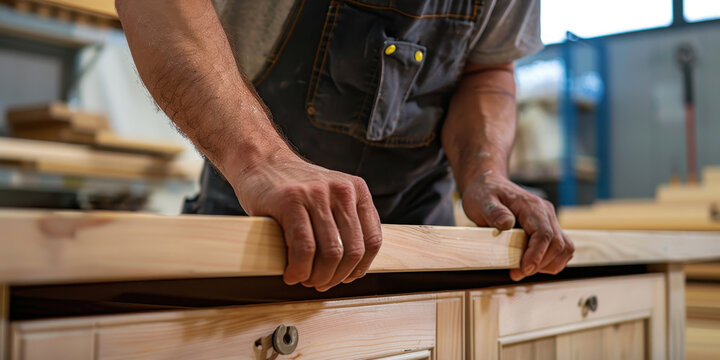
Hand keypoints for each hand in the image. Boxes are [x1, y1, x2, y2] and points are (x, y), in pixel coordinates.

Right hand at [228, 154, 382, 291]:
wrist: (261, 162)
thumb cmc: (295, 190)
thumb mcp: (331, 198)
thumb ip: (345, 223)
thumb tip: (354, 269)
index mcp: (357, 190)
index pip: (372, 240)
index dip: (359, 267)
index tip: (344, 278)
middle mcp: (342, 190)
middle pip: (352, 250)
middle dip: (336, 277)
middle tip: (320, 283)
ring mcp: (317, 193)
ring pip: (331, 252)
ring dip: (317, 277)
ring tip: (305, 279)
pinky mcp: (291, 200)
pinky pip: (305, 248)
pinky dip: (299, 269)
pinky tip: (291, 274)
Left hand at [461, 172, 573, 280]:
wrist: (489, 184)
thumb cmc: (485, 192)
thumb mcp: (482, 200)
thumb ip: (494, 212)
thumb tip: (506, 223)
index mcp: (531, 206)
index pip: (544, 234)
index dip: (537, 255)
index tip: (523, 270)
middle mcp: (545, 212)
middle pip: (557, 244)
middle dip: (540, 264)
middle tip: (517, 273)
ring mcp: (549, 220)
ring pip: (565, 247)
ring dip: (549, 264)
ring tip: (526, 270)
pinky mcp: (548, 227)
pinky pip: (561, 247)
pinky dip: (551, 260)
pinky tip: (533, 264)